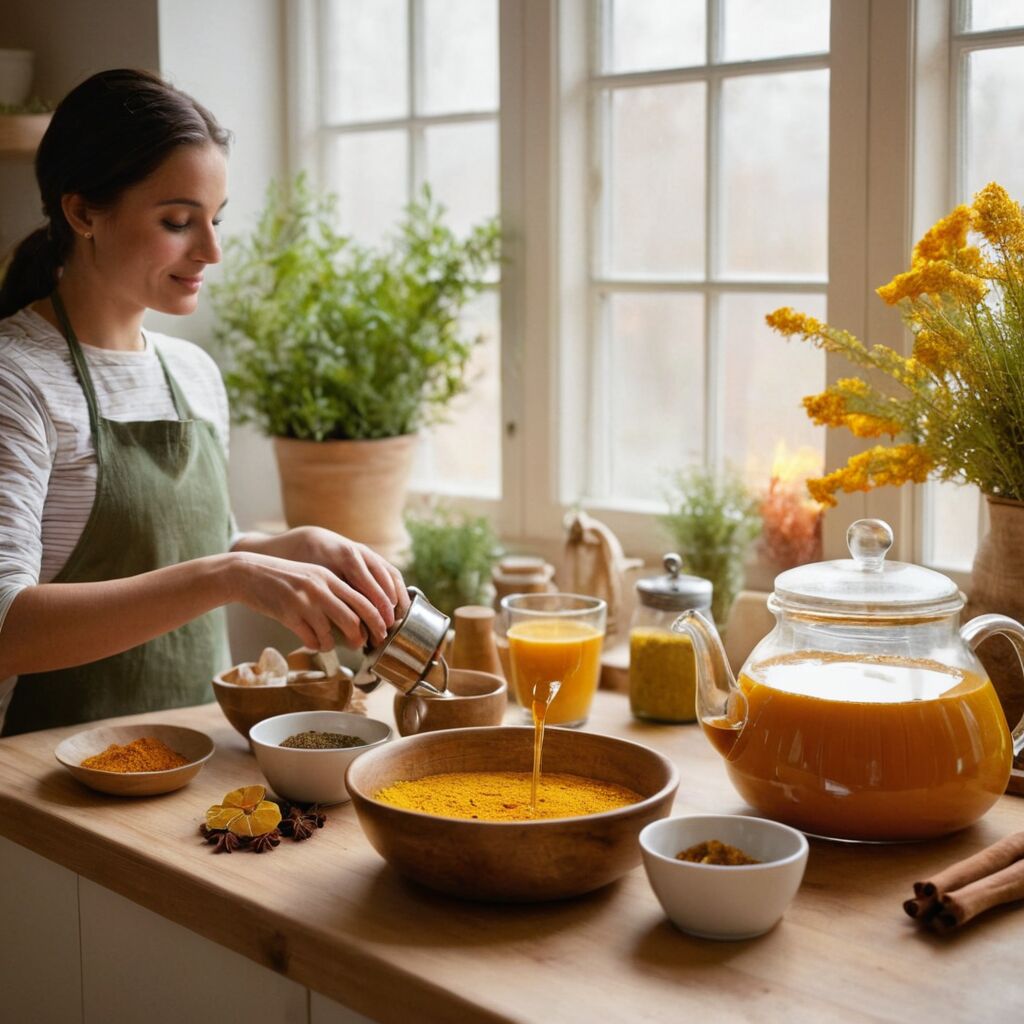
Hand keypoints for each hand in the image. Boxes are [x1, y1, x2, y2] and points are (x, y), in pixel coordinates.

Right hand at [231, 527, 407, 648]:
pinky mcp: (287, 615)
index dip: (376, 617)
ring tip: (333, 645)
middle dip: (362, 635)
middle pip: (352, 618)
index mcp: (328, 577)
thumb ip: (332, 589)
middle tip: (364, 645)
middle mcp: (319, 588)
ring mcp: (303, 602)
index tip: (383, 630)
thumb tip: (356, 615)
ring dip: (335, 643)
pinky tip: (314, 643)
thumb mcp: (311, 575)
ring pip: (330, 631)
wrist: (248, 573)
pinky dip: (315, 645)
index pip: (362, 598)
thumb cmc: (282, 577)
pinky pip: (309, 638)